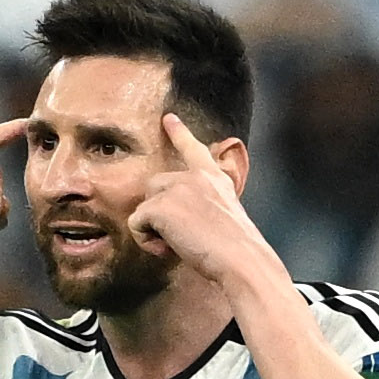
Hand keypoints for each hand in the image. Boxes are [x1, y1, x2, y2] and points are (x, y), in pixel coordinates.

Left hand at [126, 114, 266, 283]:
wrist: (242, 260)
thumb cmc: (237, 250)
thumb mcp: (225, 214)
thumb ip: (204, 204)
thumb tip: (178, 215)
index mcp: (215, 178)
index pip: (194, 149)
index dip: (179, 133)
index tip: (169, 118)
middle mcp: (195, 177)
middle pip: (154, 186)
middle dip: (158, 211)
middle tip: (182, 236)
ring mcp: (177, 187)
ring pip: (144, 206)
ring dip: (153, 228)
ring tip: (179, 243)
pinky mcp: (160, 205)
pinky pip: (136, 224)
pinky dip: (146, 241)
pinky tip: (169, 248)